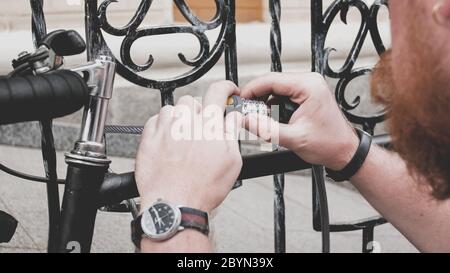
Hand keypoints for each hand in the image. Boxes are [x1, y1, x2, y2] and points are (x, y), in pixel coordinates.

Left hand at [135, 81, 243, 212]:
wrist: (174, 204)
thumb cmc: (202, 188)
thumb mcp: (231, 161)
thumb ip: (232, 133)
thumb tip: (234, 116)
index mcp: (208, 125)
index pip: (218, 91)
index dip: (225, 87)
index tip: (227, 91)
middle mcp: (185, 122)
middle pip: (193, 100)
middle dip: (200, 109)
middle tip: (202, 126)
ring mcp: (165, 128)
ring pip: (173, 108)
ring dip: (180, 117)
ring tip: (184, 137)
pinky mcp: (149, 138)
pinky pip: (155, 120)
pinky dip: (163, 125)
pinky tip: (169, 141)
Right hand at [240, 72, 358, 170]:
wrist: (344, 152)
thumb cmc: (329, 144)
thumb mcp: (293, 138)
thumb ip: (266, 128)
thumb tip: (246, 120)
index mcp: (308, 86)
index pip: (271, 80)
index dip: (251, 89)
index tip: (240, 100)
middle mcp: (310, 82)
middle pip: (272, 82)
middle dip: (256, 96)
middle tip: (245, 111)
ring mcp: (309, 87)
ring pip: (276, 88)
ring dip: (264, 101)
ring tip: (257, 116)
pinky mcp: (306, 95)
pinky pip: (283, 94)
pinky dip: (273, 104)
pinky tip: (269, 116)